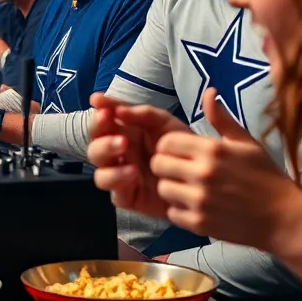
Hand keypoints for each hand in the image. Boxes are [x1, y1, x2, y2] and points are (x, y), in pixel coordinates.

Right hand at [87, 92, 189, 217]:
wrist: (207, 179)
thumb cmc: (184, 147)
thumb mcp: (166, 123)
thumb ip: (143, 113)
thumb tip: (115, 107)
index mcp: (124, 135)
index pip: (102, 123)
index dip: (98, 113)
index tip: (98, 103)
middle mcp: (118, 157)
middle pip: (94, 146)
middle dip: (99, 134)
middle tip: (113, 122)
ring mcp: (121, 177)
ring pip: (99, 170)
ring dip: (106, 156)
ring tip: (122, 145)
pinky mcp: (128, 197)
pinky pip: (114, 192)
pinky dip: (118, 179)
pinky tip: (133, 173)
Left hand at [149, 88, 301, 248]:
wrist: (285, 219)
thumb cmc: (266, 177)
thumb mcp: (247, 143)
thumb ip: (222, 119)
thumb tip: (209, 92)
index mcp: (213, 150)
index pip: (166, 142)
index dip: (169, 147)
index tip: (180, 154)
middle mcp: (203, 173)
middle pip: (158, 165)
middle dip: (166, 167)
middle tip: (182, 172)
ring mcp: (201, 200)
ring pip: (163, 189)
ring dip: (173, 190)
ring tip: (190, 190)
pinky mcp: (200, 224)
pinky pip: (172, 214)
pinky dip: (181, 212)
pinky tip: (197, 209)